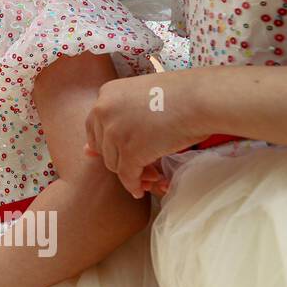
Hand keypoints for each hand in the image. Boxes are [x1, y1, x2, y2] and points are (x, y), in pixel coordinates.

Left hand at [85, 71, 208, 198]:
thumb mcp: (141, 100)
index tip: (124, 151)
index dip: (110, 144)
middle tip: (145, 166)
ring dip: (132, 172)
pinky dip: (134, 185)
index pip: (95, 128)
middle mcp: (103, 111)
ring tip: (152, 175)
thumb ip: (116, 119)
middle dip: (122, 160)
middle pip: (104, 148)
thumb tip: (86, 151)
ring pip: (114, 164)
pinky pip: (127, 175)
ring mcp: (115, 131)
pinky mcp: (130, 151)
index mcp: (106, 95)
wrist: (201, 98)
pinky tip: (141, 191)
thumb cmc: (180, 96)